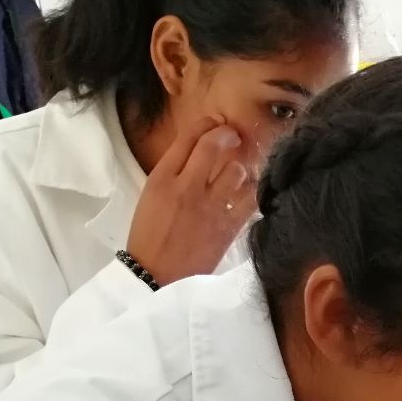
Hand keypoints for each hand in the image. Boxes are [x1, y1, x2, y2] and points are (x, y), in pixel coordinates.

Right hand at [126, 116, 260, 285]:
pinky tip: (247, 194)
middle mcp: (186, 187)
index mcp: (161, 179)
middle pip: (214, 144)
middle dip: (228, 135)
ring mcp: (210, 207)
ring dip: (239, 169)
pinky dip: (252, 192)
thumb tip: (200, 152)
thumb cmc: (150, 237)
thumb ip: (173, 173)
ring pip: (237, 170)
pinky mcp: (228, 227)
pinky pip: (249, 198)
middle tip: (234, 138)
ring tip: (235, 177)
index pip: (188, 137)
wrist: (156, 277)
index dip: (207, 124)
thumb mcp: (151, 198)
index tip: (217, 123)